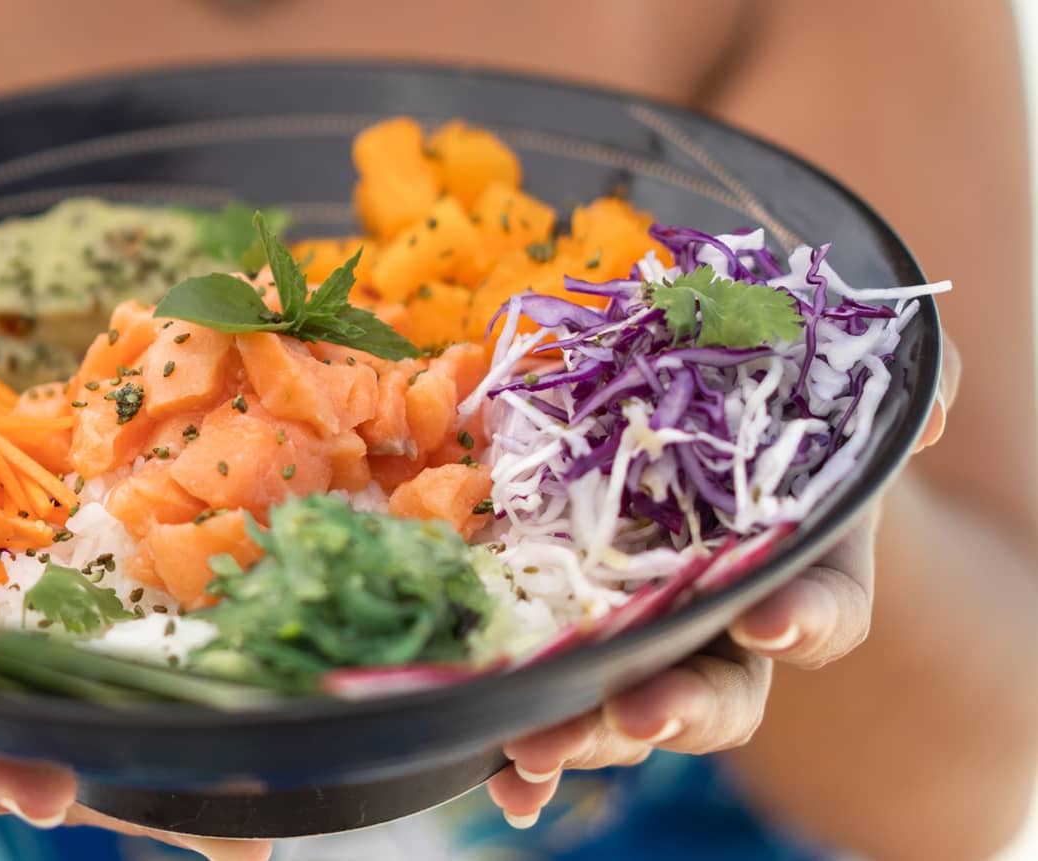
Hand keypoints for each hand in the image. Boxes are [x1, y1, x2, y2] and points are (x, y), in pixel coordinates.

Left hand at [491, 334, 959, 827]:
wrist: (683, 409)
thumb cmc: (767, 395)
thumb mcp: (828, 378)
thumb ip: (894, 388)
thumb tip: (927, 414)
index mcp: (797, 569)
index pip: (822, 617)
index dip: (804, 623)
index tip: (768, 620)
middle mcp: (721, 625)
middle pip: (720, 695)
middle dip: (684, 708)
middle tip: (640, 707)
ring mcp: (638, 639)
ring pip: (626, 708)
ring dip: (587, 735)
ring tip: (539, 743)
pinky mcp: (561, 635)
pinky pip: (550, 702)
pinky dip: (525, 757)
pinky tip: (502, 775)